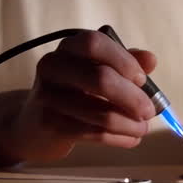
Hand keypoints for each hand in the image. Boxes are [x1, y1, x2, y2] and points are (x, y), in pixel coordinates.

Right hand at [8, 30, 157, 162]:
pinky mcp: (50, 124)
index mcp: (67, 48)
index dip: (123, 60)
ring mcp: (48, 96)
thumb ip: (123, 62)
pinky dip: (118, 138)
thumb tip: (150, 59)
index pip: (95, 43)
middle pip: (100, 78)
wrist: (32, 124)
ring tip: (143, 129)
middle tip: (149, 111)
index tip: (142, 79)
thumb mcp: (95, 71)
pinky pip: (93, 133)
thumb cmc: (72, 93)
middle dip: (132, 97)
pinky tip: (130, 139)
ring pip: (99, 112)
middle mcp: (53, 66)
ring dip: (129, 124)